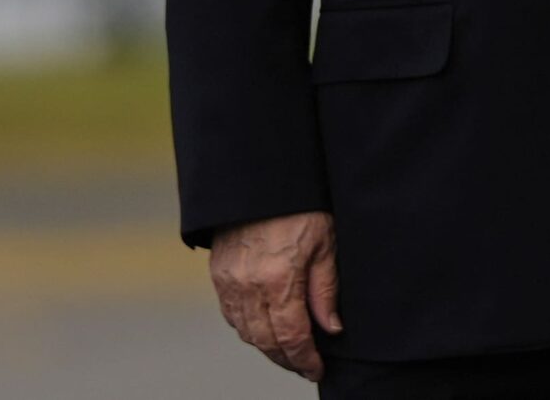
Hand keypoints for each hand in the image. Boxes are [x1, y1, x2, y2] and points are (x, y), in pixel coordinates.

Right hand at [209, 210, 339, 380]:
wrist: (261, 179)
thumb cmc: (301, 206)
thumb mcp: (326, 243)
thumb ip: (326, 290)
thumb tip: (331, 328)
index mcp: (278, 280)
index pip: (291, 337)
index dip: (305, 359)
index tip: (316, 369)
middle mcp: (248, 286)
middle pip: (265, 341)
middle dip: (287, 359)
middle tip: (305, 365)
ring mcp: (228, 282)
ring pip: (246, 332)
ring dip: (267, 347)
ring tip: (290, 351)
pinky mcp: (218, 274)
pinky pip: (232, 314)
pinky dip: (249, 328)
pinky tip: (266, 327)